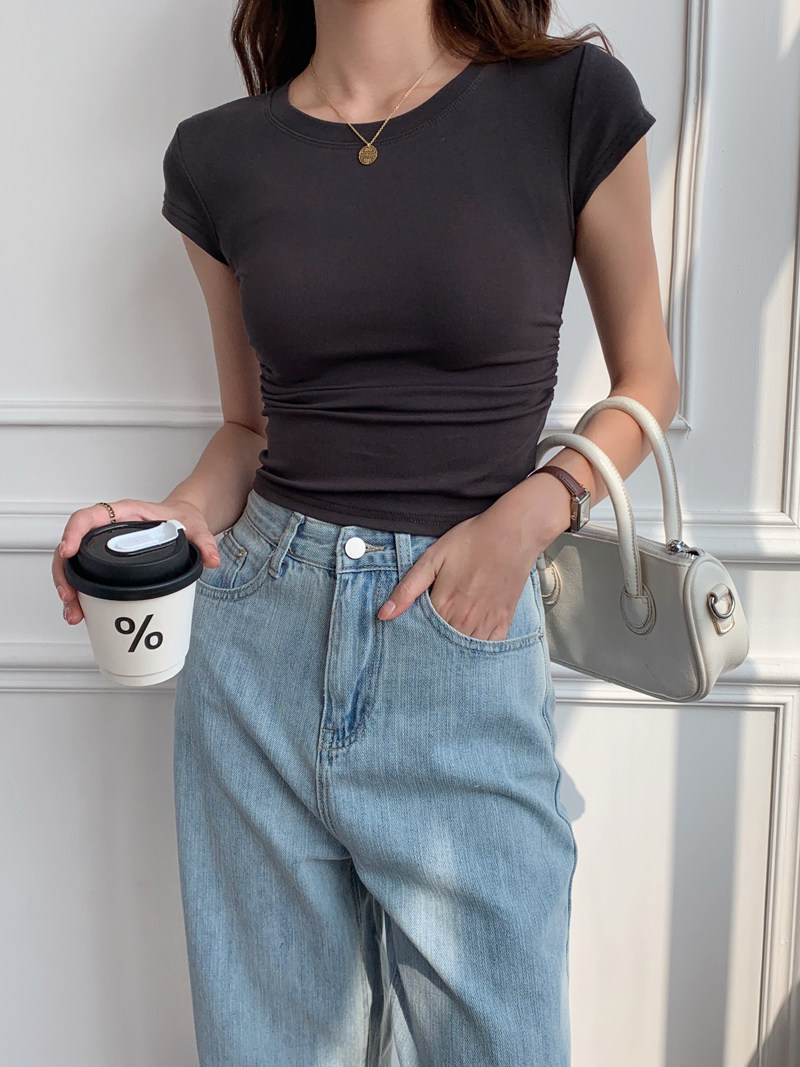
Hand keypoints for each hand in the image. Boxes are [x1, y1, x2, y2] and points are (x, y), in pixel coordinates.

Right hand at [52, 497, 220, 625]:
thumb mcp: (196, 527)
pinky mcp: (107, 561)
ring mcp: (105, 545)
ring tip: (74, 613)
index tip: (68, 551)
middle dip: (65, 572)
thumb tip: (212, 559)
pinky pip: (86, 573)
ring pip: (75, 563)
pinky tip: (81, 612)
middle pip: (73, 544)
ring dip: (69, 587)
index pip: (89, 517)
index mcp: (124, 513)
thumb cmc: (183, 518)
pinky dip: (80, 593)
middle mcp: (108, 527)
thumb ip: (204, 542)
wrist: (186, 520)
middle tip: (69, 597)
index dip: (73, 532)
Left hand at [376, 496, 548, 640]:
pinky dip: (479, 650)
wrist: (513, 533)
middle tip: (426, 649)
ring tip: (446, 649)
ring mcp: (487, 622)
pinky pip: (489, 647)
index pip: (422, 636)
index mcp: (444, 605)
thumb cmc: (472, 541)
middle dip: (433, 648)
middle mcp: (466, 619)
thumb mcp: (433, 558)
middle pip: (444, 647)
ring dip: (455, 651)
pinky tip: (471, 644)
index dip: (414, 637)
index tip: (408, 639)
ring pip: (466, 651)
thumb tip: (384, 615)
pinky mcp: (505, 620)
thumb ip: (407, 589)